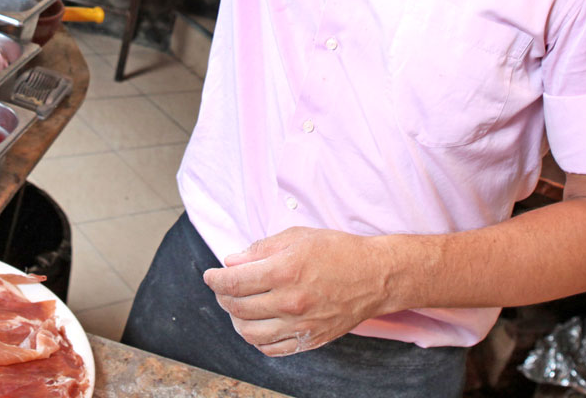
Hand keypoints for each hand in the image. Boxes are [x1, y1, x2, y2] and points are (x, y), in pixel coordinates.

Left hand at [202, 227, 391, 356]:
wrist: (375, 276)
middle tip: (223, 288)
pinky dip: (257, 339)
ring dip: (236, 320)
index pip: (234, 282)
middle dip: (223, 297)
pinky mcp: (310, 340)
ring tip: (238, 308)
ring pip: (250, 333)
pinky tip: (258, 325)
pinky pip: (272, 349)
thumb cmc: (337, 251)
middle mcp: (290, 301)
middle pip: (237, 307)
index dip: (215, 280)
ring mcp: (300, 325)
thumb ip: (260, 249)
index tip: (210, 276)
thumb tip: (231, 262)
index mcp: (284, 271)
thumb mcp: (297, 237)